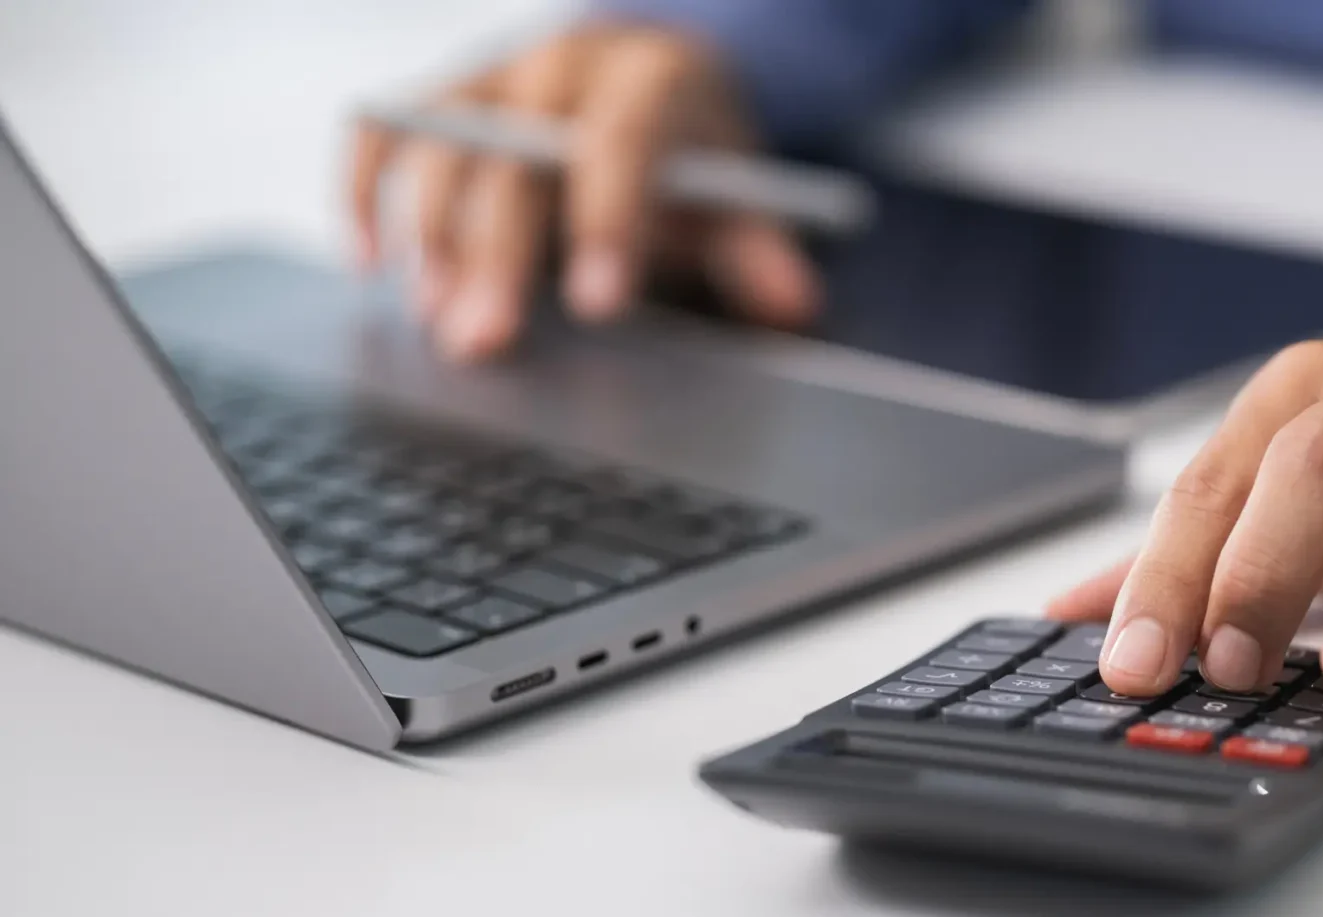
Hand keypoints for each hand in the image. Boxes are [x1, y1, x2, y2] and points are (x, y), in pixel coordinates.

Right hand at [350, 24, 816, 360]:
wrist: (652, 73)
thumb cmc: (692, 148)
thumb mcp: (739, 193)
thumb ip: (759, 251)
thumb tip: (792, 306)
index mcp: (648, 79)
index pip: (622, 144)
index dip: (607, 224)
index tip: (598, 305)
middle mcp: (561, 66)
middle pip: (515, 160)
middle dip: (497, 258)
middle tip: (484, 342)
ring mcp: (493, 76)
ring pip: (441, 150)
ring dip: (429, 241)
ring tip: (436, 320)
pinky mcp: (442, 95)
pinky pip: (384, 131)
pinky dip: (366, 191)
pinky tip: (370, 263)